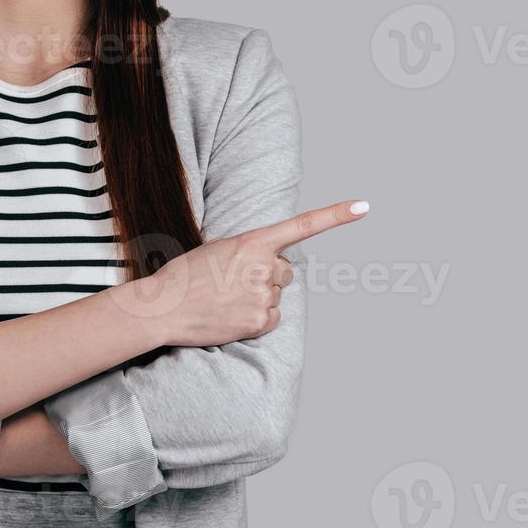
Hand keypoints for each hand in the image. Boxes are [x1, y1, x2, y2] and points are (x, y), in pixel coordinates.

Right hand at [148, 199, 367, 346]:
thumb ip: (251, 252)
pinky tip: (231, 315)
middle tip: (233, 281)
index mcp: (254, 241)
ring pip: (276, 294)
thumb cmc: (187, 275)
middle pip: (285, 271)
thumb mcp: (220, 250)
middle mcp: (264, 266)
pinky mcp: (260, 321)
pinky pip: (272, 318)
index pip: (303, 226)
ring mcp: (263, 294)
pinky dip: (257, 318)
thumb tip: (275, 268)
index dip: (336, 215)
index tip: (364, 206)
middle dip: (267, 275)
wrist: (163, 307)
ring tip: (225, 299)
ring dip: (258, 296)